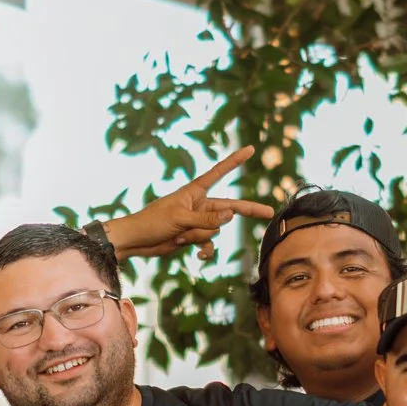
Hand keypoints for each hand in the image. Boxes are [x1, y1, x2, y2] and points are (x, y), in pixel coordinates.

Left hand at [101, 147, 269, 259]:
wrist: (137, 240)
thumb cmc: (153, 222)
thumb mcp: (180, 219)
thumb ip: (206, 219)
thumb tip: (231, 215)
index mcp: (194, 191)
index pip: (218, 172)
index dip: (234, 161)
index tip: (249, 150)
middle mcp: (200, 204)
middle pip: (229, 208)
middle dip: (248, 211)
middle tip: (269, 213)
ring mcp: (198, 221)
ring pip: (215, 230)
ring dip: (199, 236)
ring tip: (180, 236)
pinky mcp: (193, 237)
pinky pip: (209, 243)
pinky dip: (204, 250)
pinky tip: (198, 256)